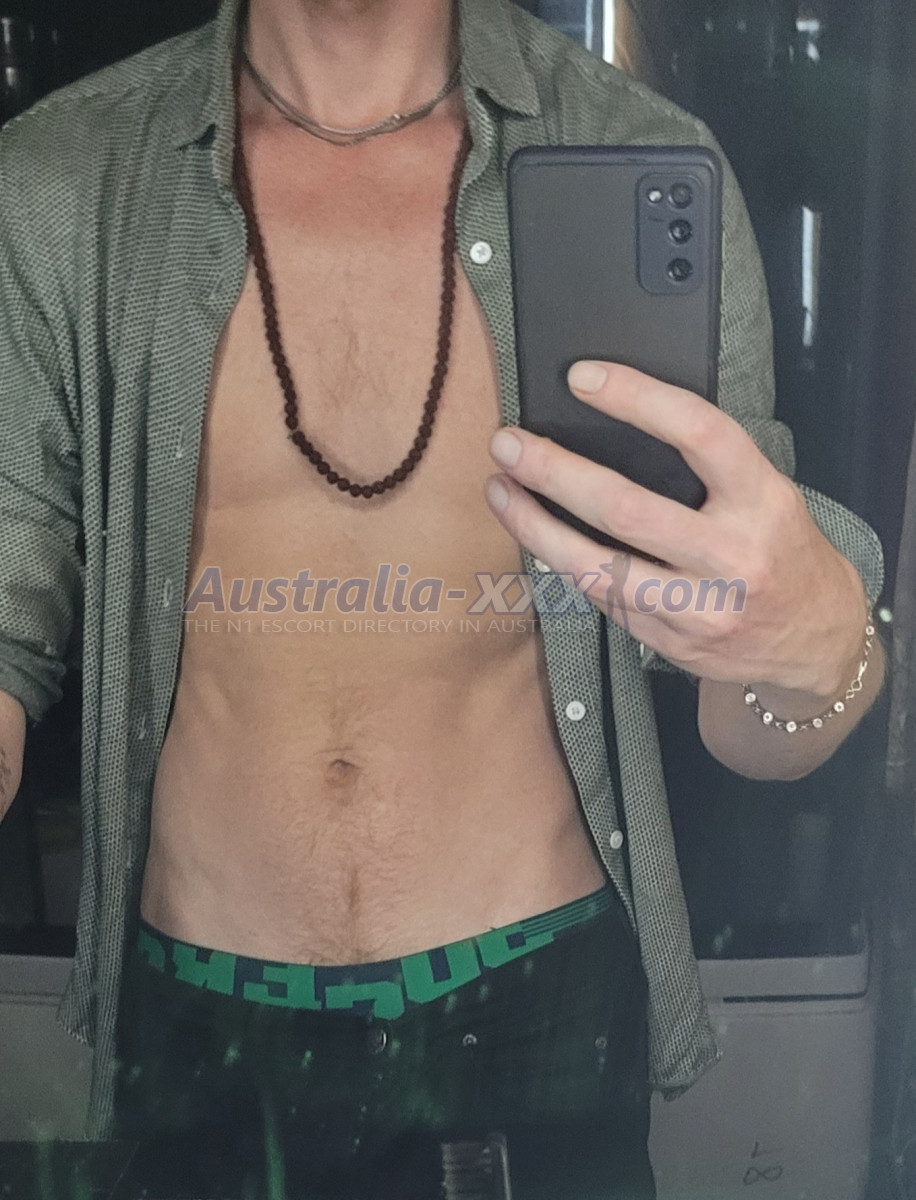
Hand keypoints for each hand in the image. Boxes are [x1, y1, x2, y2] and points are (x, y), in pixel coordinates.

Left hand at [484, 361, 868, 697]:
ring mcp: (698, 607)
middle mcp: (732, 555)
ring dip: (535, 526)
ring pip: (596, 566)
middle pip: (625, 508)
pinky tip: (535, 535)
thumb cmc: (781, 551)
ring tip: (501, 490)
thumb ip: (707, 468)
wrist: (814, 641)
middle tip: (509, 443)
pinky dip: (562, 562)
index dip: (636, 398)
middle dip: (554, 472)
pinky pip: (601, 597)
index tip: (582, 377)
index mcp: (763, 501)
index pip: (698, 433)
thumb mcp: (767, 495)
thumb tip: (612, 422)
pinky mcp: (669, 641)